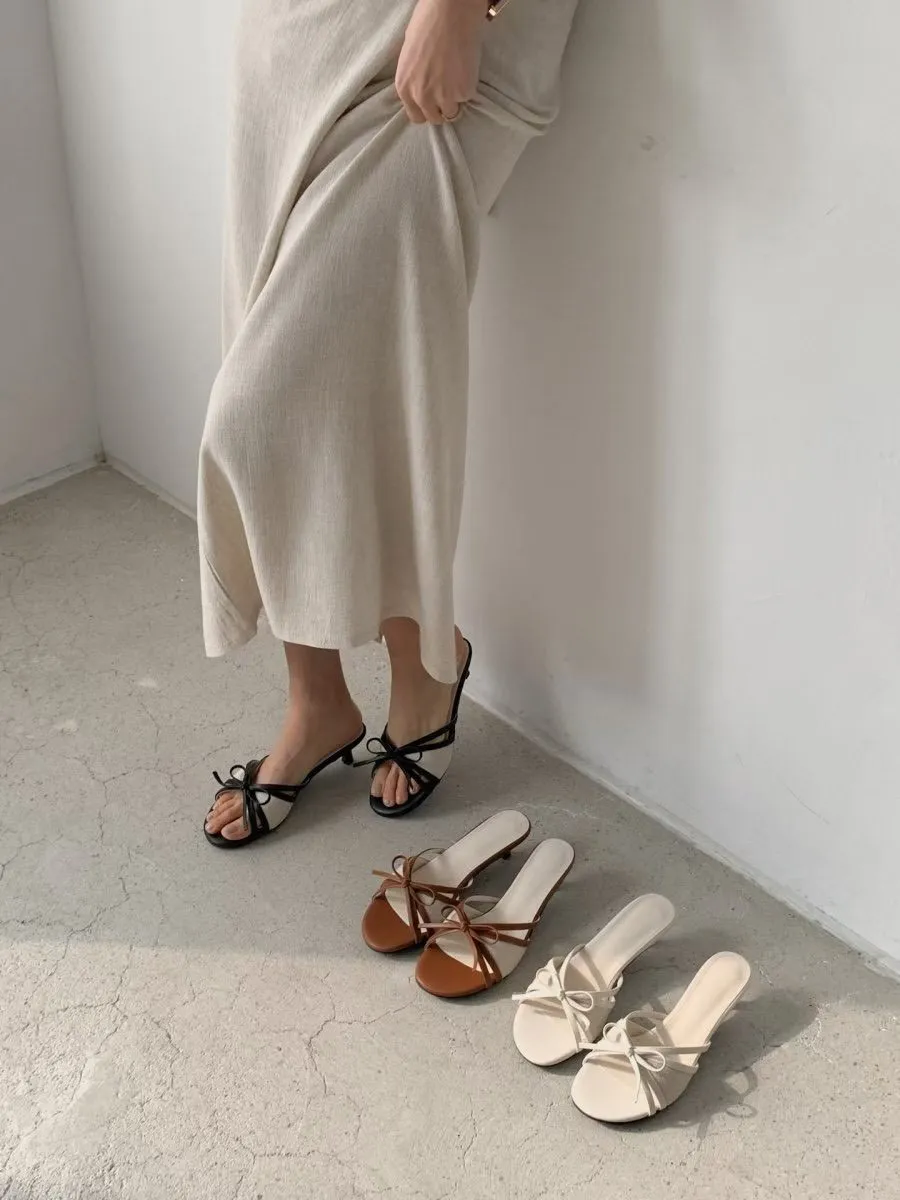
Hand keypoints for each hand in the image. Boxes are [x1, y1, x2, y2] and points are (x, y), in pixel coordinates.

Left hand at [395, 0, 484, 124]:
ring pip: (452, 113)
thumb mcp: (409, 54)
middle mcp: (421, 96)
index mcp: (404, 87)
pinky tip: (466, 68)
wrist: (451, 11)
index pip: (415, 116)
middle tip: (448, 91)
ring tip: (458, 80)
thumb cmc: (427, 22)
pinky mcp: (464, 91)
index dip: (426, 109)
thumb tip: (421, 85)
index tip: (433, 102)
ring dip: (456, 101)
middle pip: (434, 118)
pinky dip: (468, 87)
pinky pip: (467, 97)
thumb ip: (413, 76)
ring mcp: (443, 96)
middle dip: (441, 108)